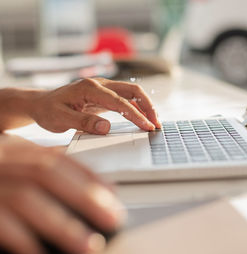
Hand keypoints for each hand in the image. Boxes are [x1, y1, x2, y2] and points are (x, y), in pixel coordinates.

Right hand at [0, 136, 124, 253]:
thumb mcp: (10, 161)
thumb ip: (40, 166)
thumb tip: (87, 183)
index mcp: (13, 150)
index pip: (59, 159)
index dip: (90, 177)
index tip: (114, 195)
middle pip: (49, 175)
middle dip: (86, 198)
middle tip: (114, 220)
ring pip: (27, 199)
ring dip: (61, 224)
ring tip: (88, 244)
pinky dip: (19, 239)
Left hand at [30, 77, 160, 133]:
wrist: (40, 104)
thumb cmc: (48, 111)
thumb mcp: (60, 119)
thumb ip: (83, 122)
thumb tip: (106, 127)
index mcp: (89, 88)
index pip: (119, 101)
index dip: (136, 115)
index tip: (147, 127)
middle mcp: (99, 84)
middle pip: (132, 91)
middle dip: (148, 107)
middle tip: (156, 124)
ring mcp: (103, 88)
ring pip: (132, 93)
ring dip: (145, 106)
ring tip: (154, 122)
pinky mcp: (105, 95)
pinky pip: (126, 99)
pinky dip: (137, 108)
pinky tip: (143, 118)